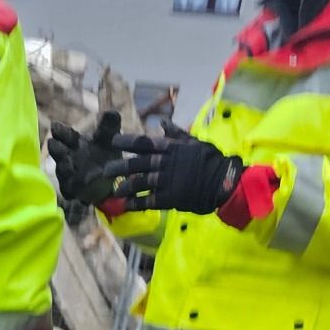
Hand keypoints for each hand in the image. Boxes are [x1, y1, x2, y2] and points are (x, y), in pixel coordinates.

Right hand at [46, 111, 121, 215]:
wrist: (110, 180)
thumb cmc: (104, 154)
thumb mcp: (109, 139)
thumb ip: (109, 126)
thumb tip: (112, 112)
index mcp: (74, 143)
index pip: (65, 135)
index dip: (60, 131)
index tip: (55, 126)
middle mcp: (67, 158)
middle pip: (58, 153)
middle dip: (56, 148)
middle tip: (52, 143)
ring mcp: (67, 176)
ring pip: (62, 172)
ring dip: (63, 168)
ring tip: (65, 162)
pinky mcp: (72, 192)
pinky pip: (69, 192)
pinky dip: (71, 190)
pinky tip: (78, 188)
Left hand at [98, 120, 243, 215]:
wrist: (224, 181)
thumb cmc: (210, 160)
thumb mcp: (194, 142)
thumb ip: (176, 134)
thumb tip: (161, 123)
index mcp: (171, 147)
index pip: (145, 143)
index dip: (127, 141)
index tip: (113, 142)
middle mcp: (166, 162)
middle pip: (137, 164)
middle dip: (119, 167)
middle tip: (104, 171)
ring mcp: (168, 180)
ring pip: (140, 183)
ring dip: (125, 187)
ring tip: (115, 191)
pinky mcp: (170, 197)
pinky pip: (149, 201)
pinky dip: (137, 203)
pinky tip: (126, 206)